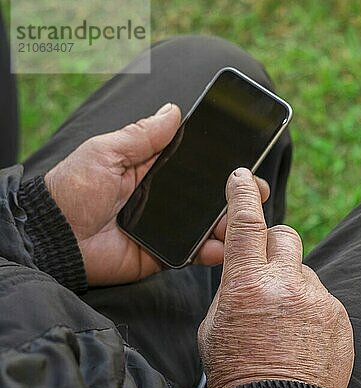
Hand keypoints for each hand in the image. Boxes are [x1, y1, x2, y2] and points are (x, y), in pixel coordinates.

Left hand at [45, 104, 269, 285]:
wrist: (53, 239)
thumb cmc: (73, 190)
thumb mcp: (106, 152)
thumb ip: (142, 135)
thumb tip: (174, 109)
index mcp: (151, 171)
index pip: (194, 164)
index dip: (220, 162)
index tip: (246, 158)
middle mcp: (164, 199)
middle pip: (208, 195)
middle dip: (236, 193)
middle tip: (256, 190)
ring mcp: (166, 228)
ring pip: (207, 225)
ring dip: (231, 222)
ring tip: (250, 219)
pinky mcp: (163, 254)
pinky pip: (193, 253)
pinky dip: (213, 252)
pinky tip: (228, 246)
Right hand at [197, 168, 353, 387]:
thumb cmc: (238, 369)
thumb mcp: (216, 325)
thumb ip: (232, 288)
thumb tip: (245, 271)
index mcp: (246, 283)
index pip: (246, 223)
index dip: (242, 194)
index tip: (242, 177)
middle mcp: (285, 284)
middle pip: (285, 235)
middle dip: (273, 246)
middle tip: (266, 272)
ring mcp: (317, 299)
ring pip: (303, 271)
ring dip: (292, 286)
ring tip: (284, 322)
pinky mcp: (339, 315)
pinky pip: (322, 297)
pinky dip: (311, 309)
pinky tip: (301, 335)